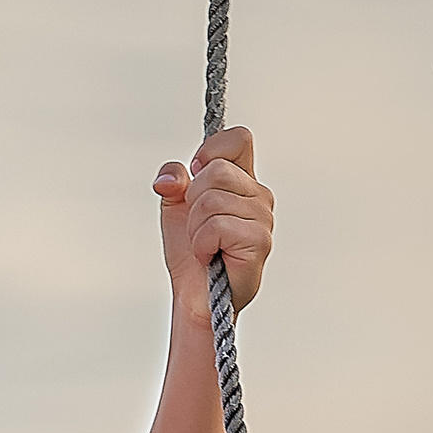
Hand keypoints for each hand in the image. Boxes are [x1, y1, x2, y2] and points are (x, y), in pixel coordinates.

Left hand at [155, 128, 272, 329]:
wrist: (193, 294)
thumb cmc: (190, 250)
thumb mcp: (174, 204)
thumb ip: (173, 178)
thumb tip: (169, 180)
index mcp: (242, 179)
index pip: (238, 138)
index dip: (211, 149)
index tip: (195, 174)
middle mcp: (258, 195)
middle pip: (216, 170)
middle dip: (192, 201)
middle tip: (199, 226)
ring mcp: (262, 218)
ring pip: (212, 199)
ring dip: (195, 227)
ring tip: (204, 244)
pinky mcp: (259, 241)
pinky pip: (218, 225)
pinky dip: (202, 243)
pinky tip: (209, 256)